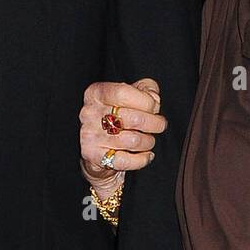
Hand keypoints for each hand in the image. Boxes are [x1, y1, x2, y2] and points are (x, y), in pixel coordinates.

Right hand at [79, 77, 164, 191]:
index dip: (146, 101)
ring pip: (134, 141)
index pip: (123, 93)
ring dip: (148, 142)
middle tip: (159, 125)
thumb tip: (153, 98)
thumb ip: (146, 88)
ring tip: (148, 140)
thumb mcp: (129, 94)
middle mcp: (89, 113)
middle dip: (155, 123)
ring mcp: (90, 136)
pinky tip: (146, 155)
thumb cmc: (116, 116)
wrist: (96, 146)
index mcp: (96, 94)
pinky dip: (142, 159)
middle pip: (134, 118)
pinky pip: (126, 161)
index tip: (154, 107)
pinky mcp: (94, 156)